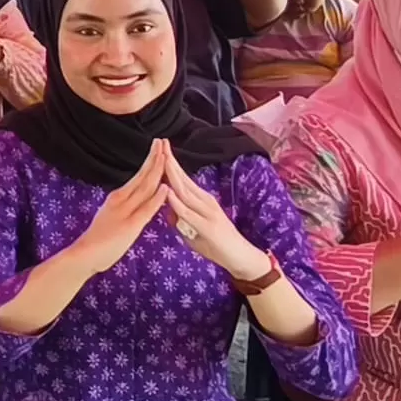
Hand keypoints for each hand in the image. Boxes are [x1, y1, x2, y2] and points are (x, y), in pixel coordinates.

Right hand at [56, 145, 173, 273]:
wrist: (84, 254)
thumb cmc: (98, 238)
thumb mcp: (111, 215)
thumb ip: (124, 206)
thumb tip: (136, 198)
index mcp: (118, 196)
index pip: (139, 175)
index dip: (150, 161)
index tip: (159, 147)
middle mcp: (121, 199)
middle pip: (143, 176)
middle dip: (156, 158)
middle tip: (164, 141)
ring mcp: (125, 212)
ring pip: (145, 188)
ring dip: (158, 171)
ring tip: (167, 155)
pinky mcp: (129, 226)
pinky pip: (145, 210)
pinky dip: (157, 198)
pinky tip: (166, 187)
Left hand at [155, 152, 274, 284]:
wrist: (240, 257)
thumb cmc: (216, 244)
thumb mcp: (193, 229)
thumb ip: (180, 218)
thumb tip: (166, 208)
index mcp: (201, 200)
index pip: (182, 179)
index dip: (170, 164)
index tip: (160, 149)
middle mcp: (205, 201)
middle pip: (183, 179)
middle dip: (170, 161)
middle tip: (160, 143)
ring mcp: (207, 212)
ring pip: (185, 191)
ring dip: (173, 175)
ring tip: (162, 159)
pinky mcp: (208, 226)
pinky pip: (188, 212)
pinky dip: (177, 202)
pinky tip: (168, 192)